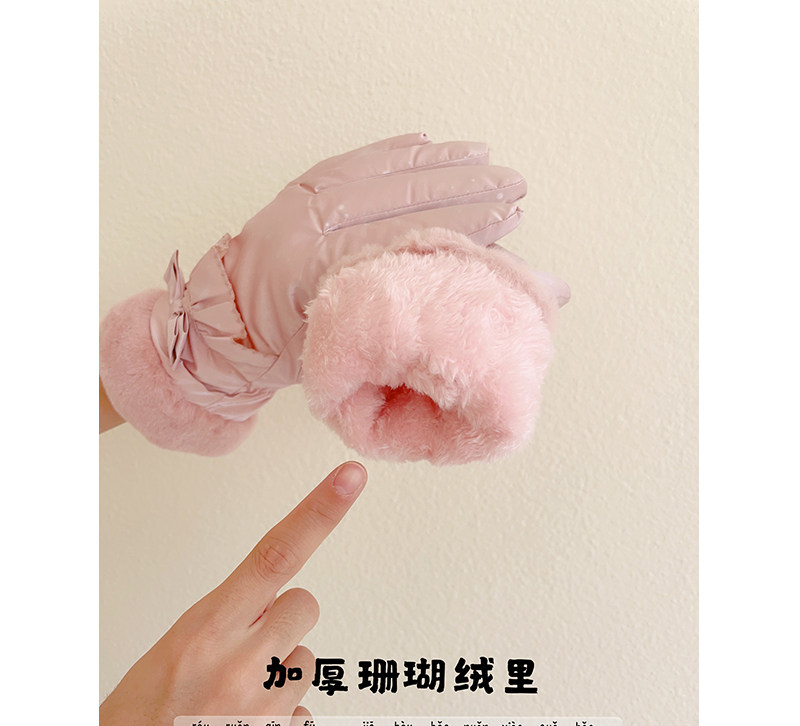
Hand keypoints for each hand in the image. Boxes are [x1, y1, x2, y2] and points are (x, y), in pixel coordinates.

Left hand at [99, 134, 538, 453]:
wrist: (224, 325)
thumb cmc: (288, 349)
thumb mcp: (344, 347)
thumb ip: (408, 324)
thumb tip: (478, 312)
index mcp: (315, 275)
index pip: (404, 241)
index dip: (460, 229)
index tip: (506, 222)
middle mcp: (307, 228)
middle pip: (398, 199)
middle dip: (462, 190)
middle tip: (512, 187)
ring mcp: (300, 201)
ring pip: (380, 172)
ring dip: (438, 165)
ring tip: (484, 160)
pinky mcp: (299, 187)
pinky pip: (354, 161)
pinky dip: (394, 151)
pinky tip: (428, 144)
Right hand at [99, 461, 367, 725]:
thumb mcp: (170, 652)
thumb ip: (228, 621)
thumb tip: (279, 608)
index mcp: (205, 632)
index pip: (274, 555)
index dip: (319, 512)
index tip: (350, 478)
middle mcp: (242, 670)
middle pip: (305, 606)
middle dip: (280, 622)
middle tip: (240, 655)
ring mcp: (266, 718)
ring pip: (305, 663)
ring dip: (278, 678)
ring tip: (230, 709)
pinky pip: (303, 717)